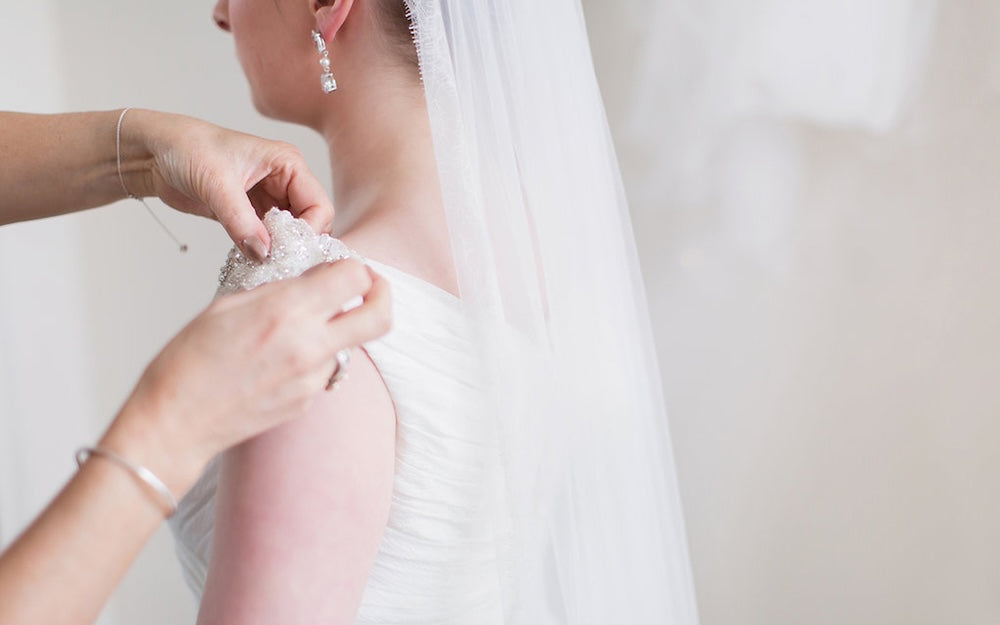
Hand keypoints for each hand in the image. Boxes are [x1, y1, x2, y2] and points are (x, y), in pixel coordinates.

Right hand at [100, 260, 390, 496]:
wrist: (174, 421)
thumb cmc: (188, 360)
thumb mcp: (228, 305)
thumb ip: (279, 289)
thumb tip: (313, 279)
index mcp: (287, 311)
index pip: (353, 276)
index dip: (354, 265)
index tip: (344, 265)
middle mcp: (309, 345)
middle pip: (380, 315)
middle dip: (383, 294)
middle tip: (371, 286)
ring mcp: (313, 378)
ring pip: (353, 344)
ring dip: (340, 329)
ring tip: (300, 329)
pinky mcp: (308, 402)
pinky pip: (328, 371)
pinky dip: (316, 358)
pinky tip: (280, 359)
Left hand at [121, 109, 332, 260]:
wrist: (154, 152)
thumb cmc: (186, 147)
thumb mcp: (216, 184)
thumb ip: (241, 222)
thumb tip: (262, 254)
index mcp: (287, 164)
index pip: (319, 205)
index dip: (309, 231)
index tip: (287, 250)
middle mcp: (284, 181)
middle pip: (310, 223)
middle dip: (296, 243)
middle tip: (278, 262)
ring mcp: (268, 199)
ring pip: (290, 234)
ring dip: (279, 250)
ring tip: (264, 264)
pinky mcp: (250, 214)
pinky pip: (268, 239)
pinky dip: (263, 251)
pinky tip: (252, 260)